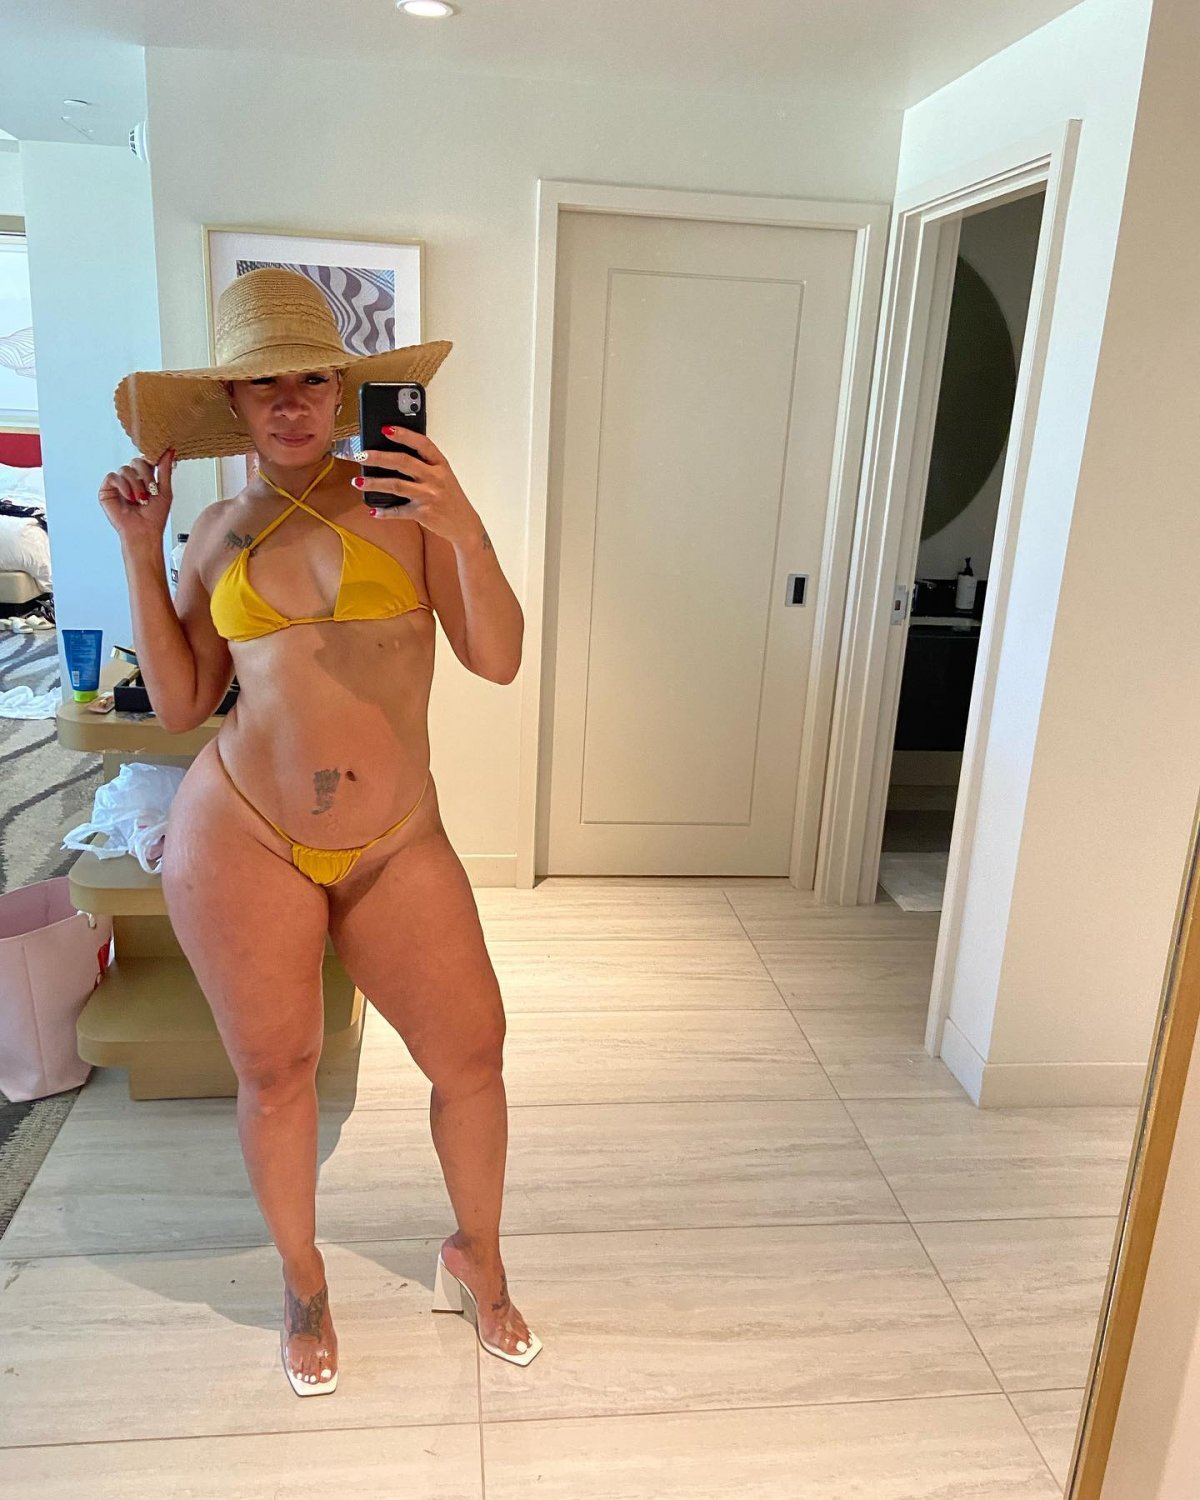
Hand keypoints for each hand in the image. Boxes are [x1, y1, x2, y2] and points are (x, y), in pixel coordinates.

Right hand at [99, 449, 174, 548]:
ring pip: (125, 469)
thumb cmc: (154, 517)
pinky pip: (113, 476)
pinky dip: (123, 486)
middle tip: (151, 491)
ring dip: (136, 485)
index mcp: (145, 479)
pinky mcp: (107, 490)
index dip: (151, 461)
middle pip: (136, 461)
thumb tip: (170, 451)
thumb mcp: (165, 491)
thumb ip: (165, 470)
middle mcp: (132, 480)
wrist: (144, 532)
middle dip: (146, 476)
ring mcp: (119, 484)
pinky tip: (129, 497)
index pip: (146, 460)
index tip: (157, 464)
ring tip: (140, 500)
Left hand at [351, 428, 478, 544]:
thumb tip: (393, 456)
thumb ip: (425, 465)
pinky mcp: (423, 513)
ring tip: (357, 482)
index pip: (422, 444)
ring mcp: (429, 496)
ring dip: (374, 483)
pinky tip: (373, 511)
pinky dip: (384, 512)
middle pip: (403, 462)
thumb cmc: (450, 498)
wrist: (464, 524)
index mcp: (441, 465)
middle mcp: (435, 478)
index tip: (386, 429)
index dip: (404, 435)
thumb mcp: (444, 476)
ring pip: (396, 485)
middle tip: (362, 455)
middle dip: (379, 457)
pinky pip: (399, 511)